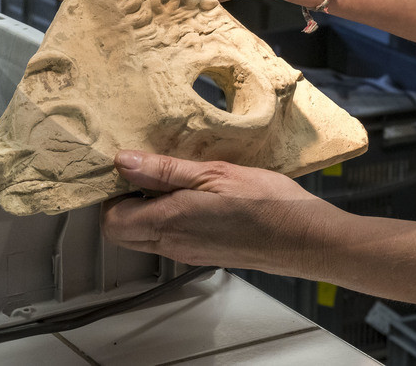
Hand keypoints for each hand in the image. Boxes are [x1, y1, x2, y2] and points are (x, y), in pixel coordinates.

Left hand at [101, 151, 337, 272]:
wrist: (305, 239)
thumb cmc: (268, 204)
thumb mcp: (215, 173)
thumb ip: (165, 170)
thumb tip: (124, 162)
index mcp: (170, 222)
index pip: (111, 220)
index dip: (110, 193)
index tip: (125, 167)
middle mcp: (173, 244)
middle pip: (121, 232)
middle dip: (121, 201)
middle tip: (142, 170)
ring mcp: (188, 252)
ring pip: (144, 236)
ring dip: (145, 208)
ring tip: (169, 178)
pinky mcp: (203, 253)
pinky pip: (168, 238)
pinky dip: (167, 217)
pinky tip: (192, 194)